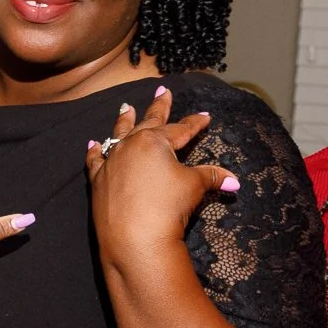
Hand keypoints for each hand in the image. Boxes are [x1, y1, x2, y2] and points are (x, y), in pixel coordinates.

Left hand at [88, 85, 238, 268]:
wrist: (134, 238)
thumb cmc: (166, 207)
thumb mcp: (193, 188)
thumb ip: (211, 177)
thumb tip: (235, 181)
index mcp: (155, 141)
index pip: (181, 129)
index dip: (195, 123)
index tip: (205, 116)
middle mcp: (131, 145)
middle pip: (149, 121)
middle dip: (159, 106)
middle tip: (162, 90)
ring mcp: (112, 161)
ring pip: (119, 134)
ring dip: (124, 120)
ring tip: (126, 107)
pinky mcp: (98, 180)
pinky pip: (95, 160)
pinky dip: (94, 151)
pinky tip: (93, 143)